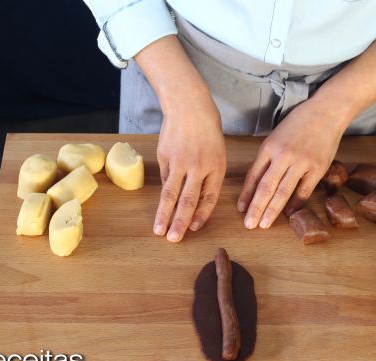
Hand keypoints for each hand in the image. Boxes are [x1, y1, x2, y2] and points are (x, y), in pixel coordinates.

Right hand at [154, 92, 225, 241]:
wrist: (189, 105)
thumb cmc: (207, 131)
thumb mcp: (217, 153)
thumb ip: (207, 177)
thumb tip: (193, 201)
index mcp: (216, 166)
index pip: (209, 197)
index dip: (201, 215)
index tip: (193, 229)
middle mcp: (198, 166)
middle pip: (188, 199)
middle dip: (180, 222)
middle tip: (174, 239)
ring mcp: (179, 162)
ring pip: (170, 194)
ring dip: (164, 215)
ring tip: (159, 230)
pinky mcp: (164, 157)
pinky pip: (164, 178)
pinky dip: (163, 192)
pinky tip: (161, 205)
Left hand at [237, 98, 346, 228]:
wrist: (325, 112)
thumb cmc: (298, 124)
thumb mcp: (276, 137)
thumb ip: (267, 158)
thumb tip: (257, 183)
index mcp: (269, 148)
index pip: (253, 176)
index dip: (246, 194)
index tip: (241, 210)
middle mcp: (283, 156)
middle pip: (266, 187)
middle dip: (256, 208)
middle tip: (249, 225)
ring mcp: (301, 162)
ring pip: (283, 191)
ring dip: (272, 210)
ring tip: (264, 224)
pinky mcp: (318, 168)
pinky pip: (304, 190)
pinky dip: (295, 203)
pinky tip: (288, 214)